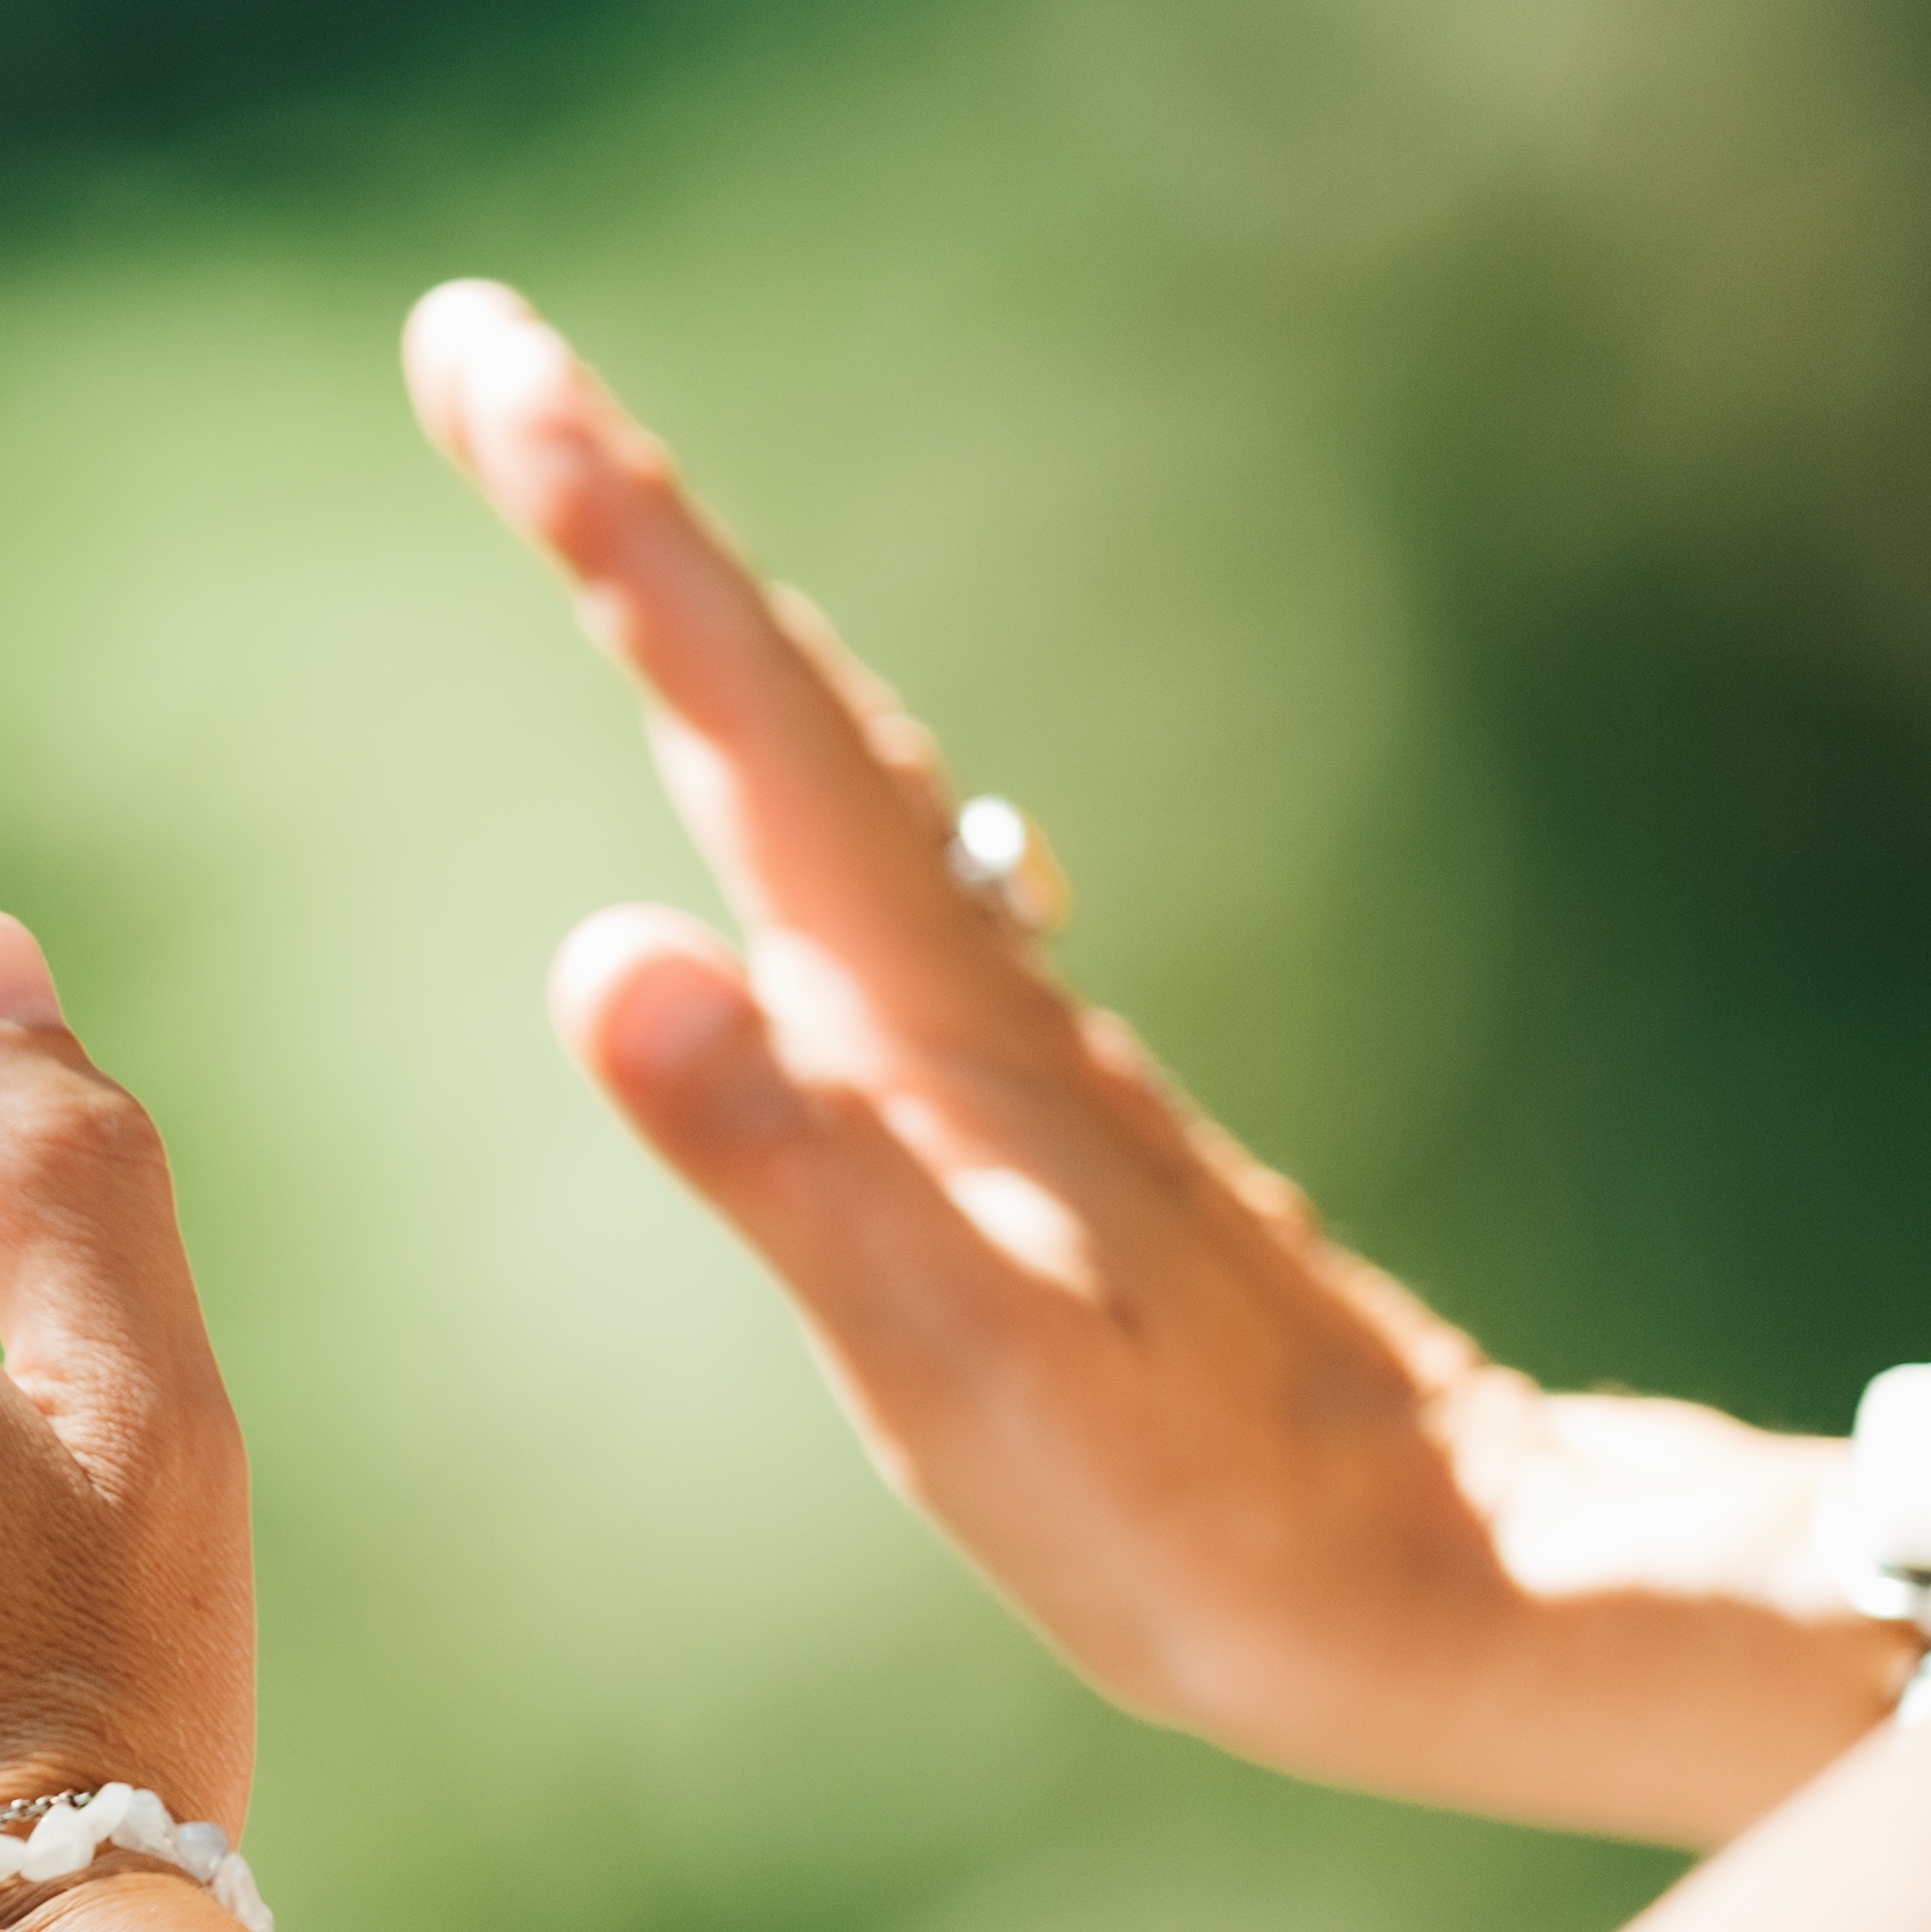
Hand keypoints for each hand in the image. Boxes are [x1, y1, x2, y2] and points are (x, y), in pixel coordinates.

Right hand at [403, 282, 1911, 1847]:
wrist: (1450, 1577)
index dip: (610, 534)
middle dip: (626, 520)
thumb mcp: (963, 1370)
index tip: (482, 354)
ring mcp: (1017, 1037)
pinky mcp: (1049, 1107)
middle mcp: (973, 984)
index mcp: (929, 1021)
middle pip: (779, 699)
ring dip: (709, 635)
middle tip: (480, 358)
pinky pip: (880, 869)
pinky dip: (793, 770)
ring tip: (599, 523)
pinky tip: (789, 807)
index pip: (739, 722)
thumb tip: (601, 955)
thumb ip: (785, 1165)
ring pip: (838, 770)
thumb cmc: (1201, 1519)